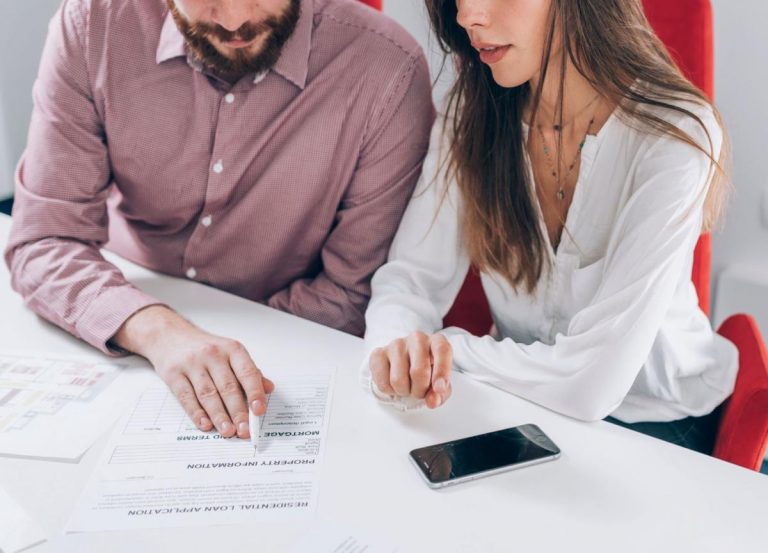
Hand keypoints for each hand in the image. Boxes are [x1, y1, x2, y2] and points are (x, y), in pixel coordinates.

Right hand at [113, 305, 273, 437]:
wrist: (169, 334)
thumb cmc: (205, 347)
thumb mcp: (230, 352)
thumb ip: (249, 371)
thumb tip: (268, 388)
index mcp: (231, 349)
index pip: (247, 372)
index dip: (255, 392)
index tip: (259, 410)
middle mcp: (213, 354)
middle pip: (228, 387)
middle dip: (238, 411)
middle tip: (245, 430)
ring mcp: (192, 364)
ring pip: (208, 394)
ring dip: (219, 416)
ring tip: (228, 431)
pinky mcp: (173, 374)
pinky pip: (186, 397)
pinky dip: (197, 413)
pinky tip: (206, 424)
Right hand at [369, 331, 451, 408]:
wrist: (404, 365)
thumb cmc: (427, 373)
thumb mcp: (439, 384)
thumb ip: (441, 394)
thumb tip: (433, 401)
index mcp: (436, 342)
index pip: (442, 350)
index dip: (442, 371)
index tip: (439, 389)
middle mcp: (417, 338)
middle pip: (419, 371)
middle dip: (420, 390)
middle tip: (419, 392)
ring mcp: (396, 344)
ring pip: (398, 380)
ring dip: (404, 391)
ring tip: (407, 386)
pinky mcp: (378, 353)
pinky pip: (383, 382)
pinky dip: (390, 391)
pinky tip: (393, 383)